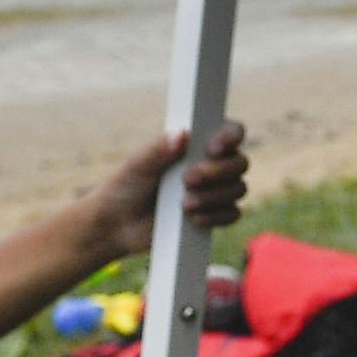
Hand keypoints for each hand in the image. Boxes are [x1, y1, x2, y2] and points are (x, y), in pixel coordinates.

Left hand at [86, 121, 250, 258]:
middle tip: (187, 179)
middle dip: (217, 172)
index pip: (230, 131)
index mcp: (195, 143)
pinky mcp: (213, 215)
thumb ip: (159, 148)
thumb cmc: (125, 186)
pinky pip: (232, 214)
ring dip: (215, 196)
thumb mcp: (137, 164)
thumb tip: (183, 133)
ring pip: (238, 189)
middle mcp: (210, 163)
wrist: (117, 225)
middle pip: (239, 162)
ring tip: (184, 204)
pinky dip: (217, 216)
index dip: (230, 137)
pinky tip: (195, 219)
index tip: (212, 149)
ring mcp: (214, 190)